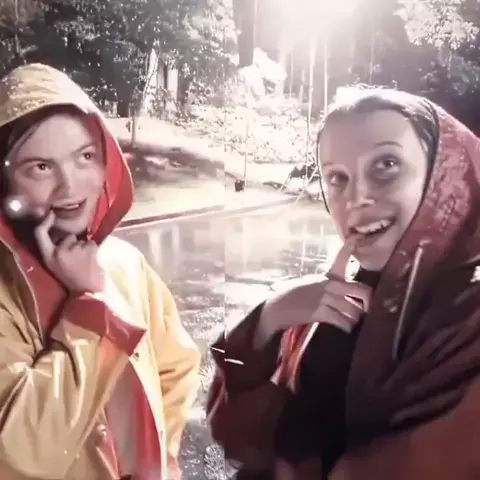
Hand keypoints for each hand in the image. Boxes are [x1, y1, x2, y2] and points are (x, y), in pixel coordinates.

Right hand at [34, 211, 104, 293]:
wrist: (88, 292)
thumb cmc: (73, 279)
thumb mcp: (56, 266)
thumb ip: (56, 251)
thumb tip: (64, 234)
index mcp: (48, 257)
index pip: (40, 234)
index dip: (44, 222)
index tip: (51, 215)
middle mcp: (59, 252)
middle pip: (68, 236)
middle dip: (75, 244)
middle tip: (78, 260)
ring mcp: (74, 250)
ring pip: (82, 240)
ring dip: (85, 248)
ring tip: (85, 263)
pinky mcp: (89, 249)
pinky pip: (92, 242)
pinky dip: (94, 250)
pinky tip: (93, 261)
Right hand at [254, 242, 371, 348]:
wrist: (276, 307)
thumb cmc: (293, 297)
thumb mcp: (311, 284)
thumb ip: (329, 286)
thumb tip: (346, 294)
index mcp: (327, 277)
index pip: (340, 259)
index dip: (349, 248)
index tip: (356, 238)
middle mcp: (329, 285)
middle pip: (361, 291)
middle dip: (369, 303)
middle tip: (368, 310)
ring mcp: (325, 298)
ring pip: (354, 310)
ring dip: (355, 319)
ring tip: (352, 322)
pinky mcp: (320, 312)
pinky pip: (342, 321)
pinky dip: (346, 327)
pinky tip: (344, 329)